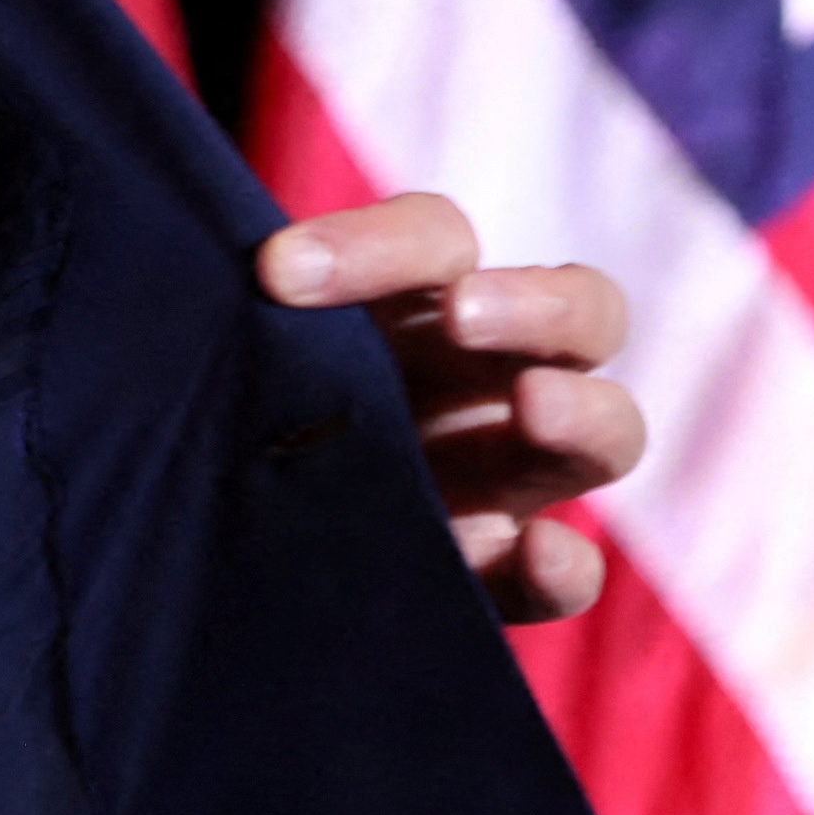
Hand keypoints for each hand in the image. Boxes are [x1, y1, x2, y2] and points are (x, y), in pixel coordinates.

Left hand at [256, 193, 642, 622]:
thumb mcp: (228, 355)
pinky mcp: (495, 575)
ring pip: (612, 428)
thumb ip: (233, 320)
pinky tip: (537, 552)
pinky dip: (564, 565)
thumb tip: (217, 277)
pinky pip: (567, 575)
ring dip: (582, 410)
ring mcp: (509, 477)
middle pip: (582, 309)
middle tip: (462, 314)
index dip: (373, 244)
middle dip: (533, 304)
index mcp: (422, 299)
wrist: (202, 543)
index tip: (276, 271)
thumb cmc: (216, 410)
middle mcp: (488, 377)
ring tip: (533, 406)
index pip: (438, 239)